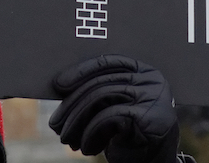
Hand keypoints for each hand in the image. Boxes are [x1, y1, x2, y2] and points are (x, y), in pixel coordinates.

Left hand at [49, 55, 179, 162]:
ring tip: (67, 138)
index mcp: (144, 71)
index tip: (59, 84)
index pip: (108, 62)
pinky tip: (87, 147)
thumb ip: (101, 92)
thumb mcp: (115, 107)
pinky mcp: (148, 115)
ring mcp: (152, 96)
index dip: (81, 71)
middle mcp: (151, 79)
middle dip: (73, 104)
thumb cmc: (131, 134)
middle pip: (102, 82)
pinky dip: (91, 132)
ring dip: (78, 120)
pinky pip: (109, 116)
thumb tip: (62, 85)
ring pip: (102, 96)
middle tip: (56, 124)